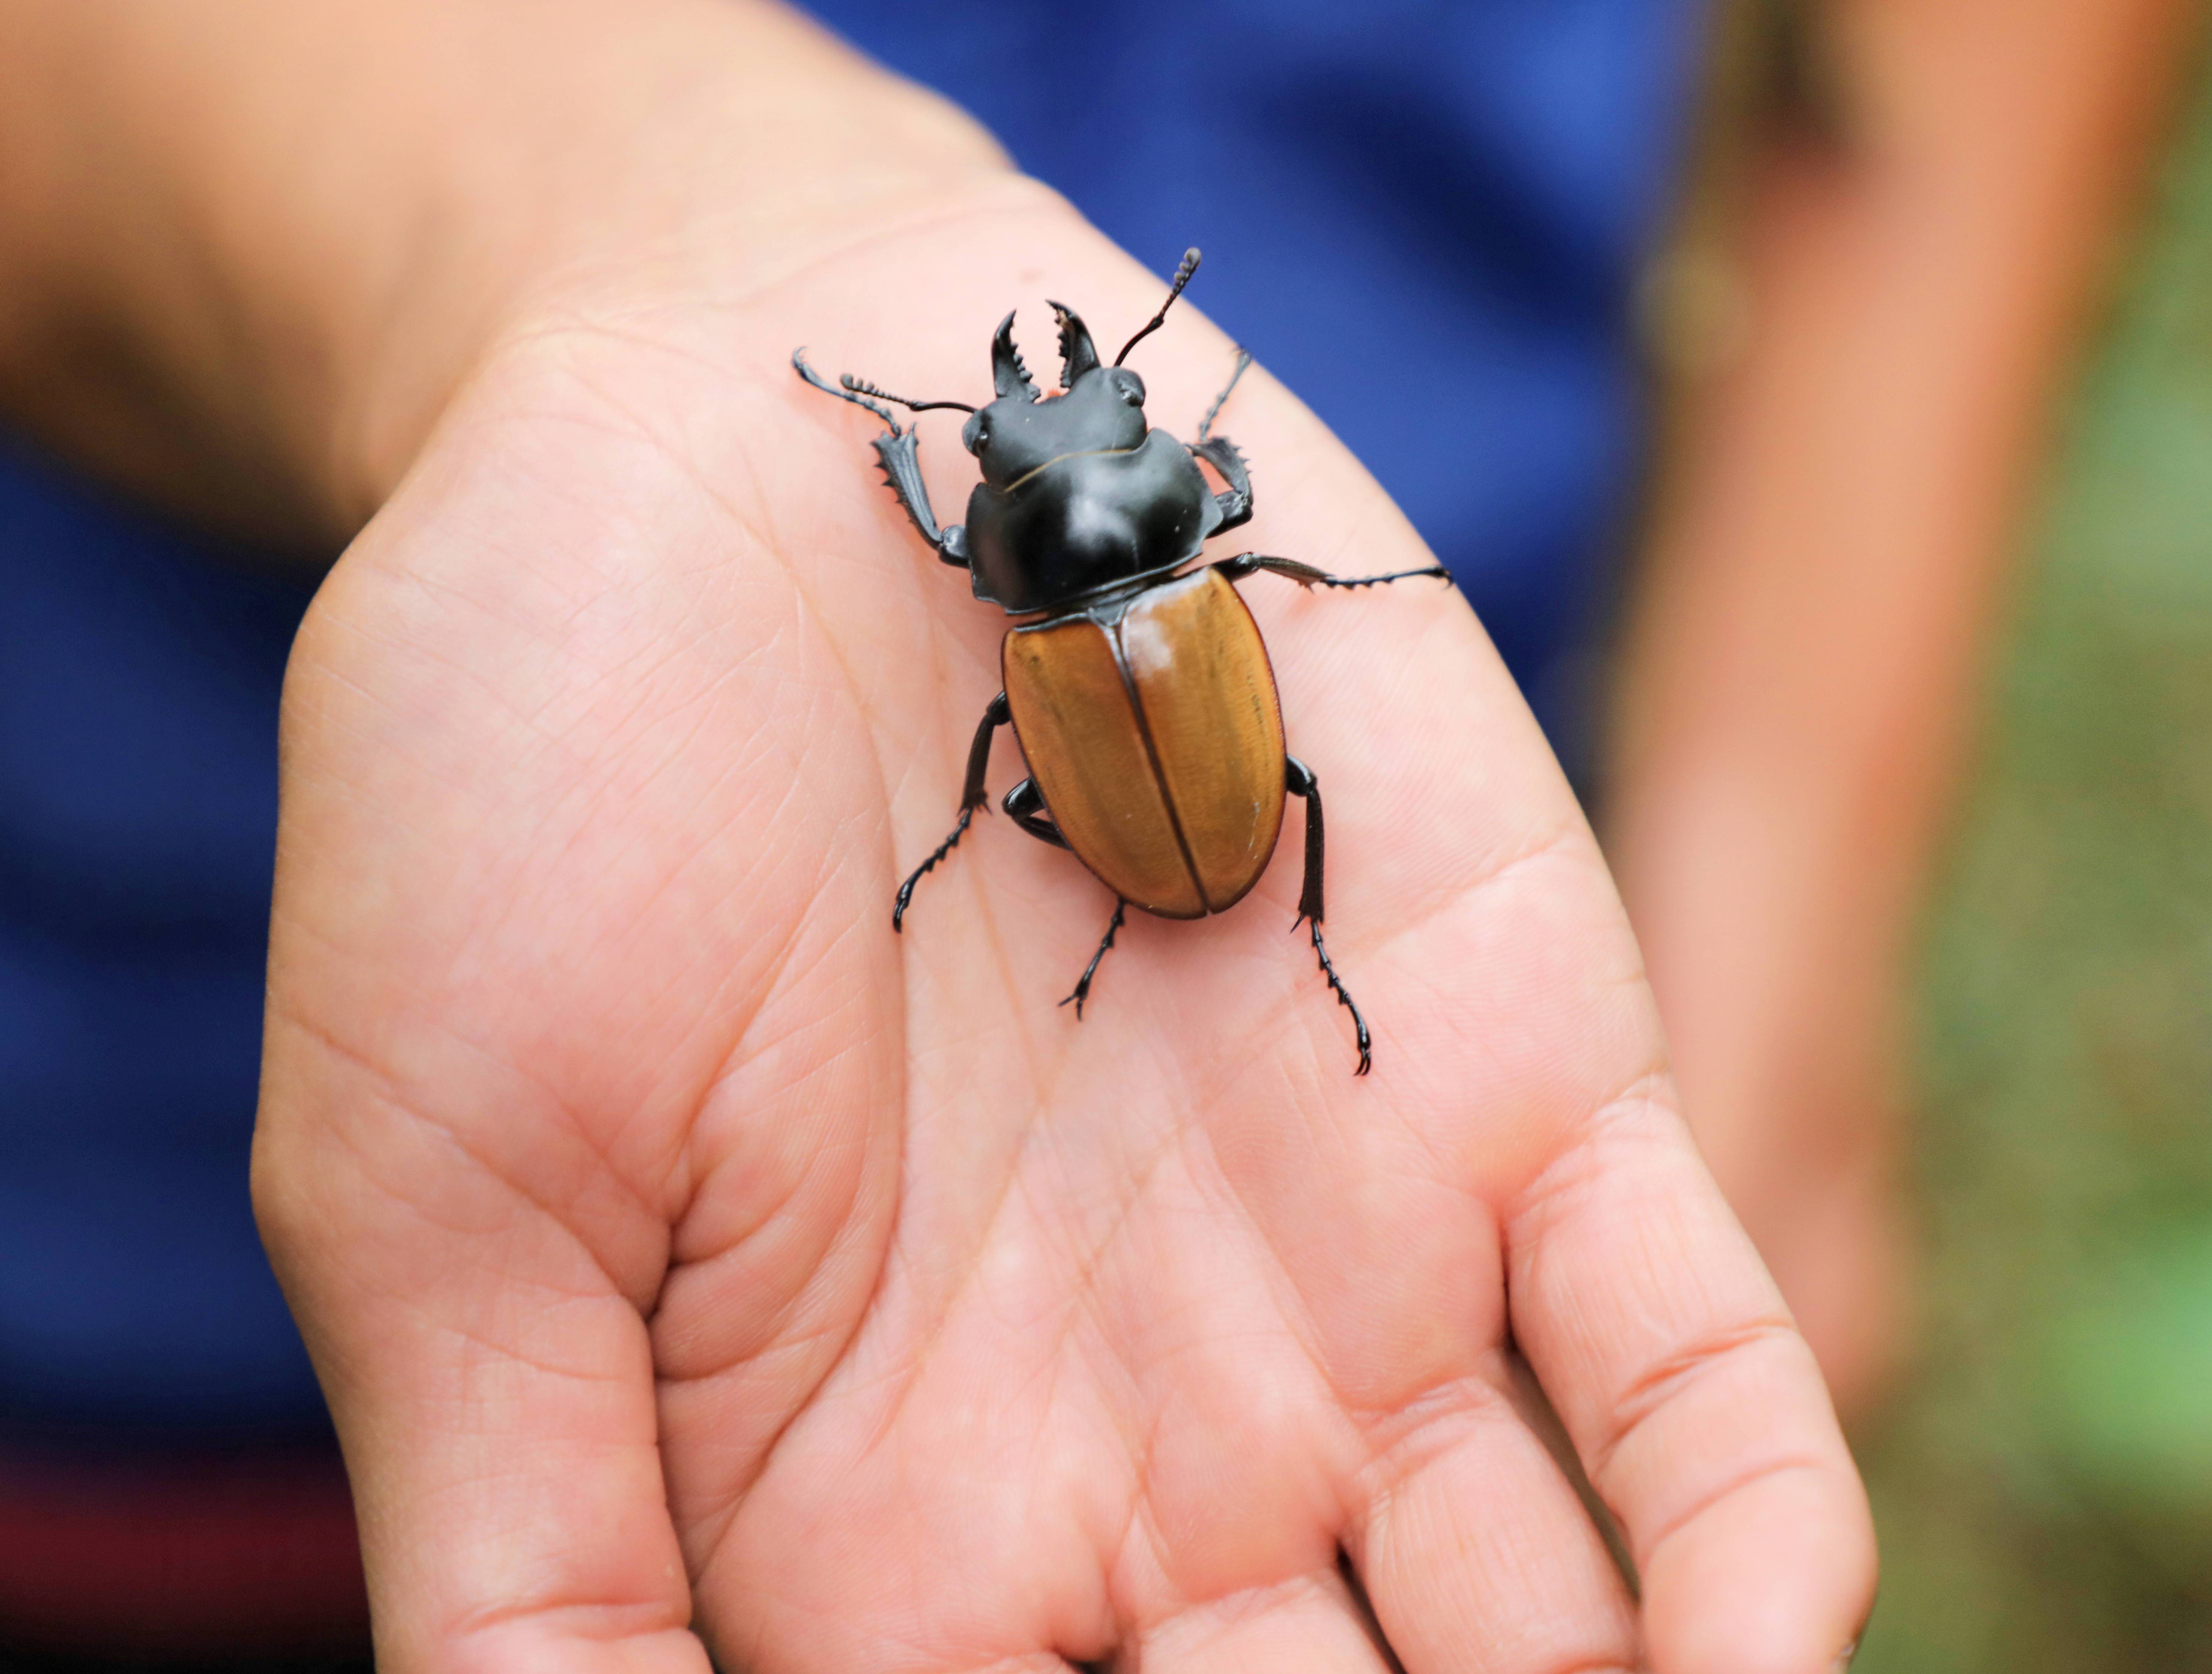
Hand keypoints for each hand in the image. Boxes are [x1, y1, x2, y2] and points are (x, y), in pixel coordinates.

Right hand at [252, 190, 1873, 1673]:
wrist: (704, 425)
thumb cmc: (507, 788)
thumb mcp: (435, 1198)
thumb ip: (537, 1563)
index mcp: (883, 1528)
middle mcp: (1151, 1440)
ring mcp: (1359, 1268)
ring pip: (1547, 1626)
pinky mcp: (1516, 1071)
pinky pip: (1685, 1357)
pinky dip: (1744, 1533)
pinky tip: (1776, 1651)